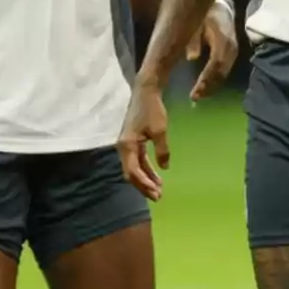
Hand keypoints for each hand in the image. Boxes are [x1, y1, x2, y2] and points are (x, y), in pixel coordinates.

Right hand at [116, 81, 168, 200]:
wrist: (145, 92)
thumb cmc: (152, 110)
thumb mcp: (160, 131)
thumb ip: (162, 150)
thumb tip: (164, 167)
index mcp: (127, 145)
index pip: (133, 171)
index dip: (144, 184)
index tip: (157, 193)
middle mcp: (123, 147)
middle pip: (131, 173)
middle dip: (144, 186)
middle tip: (158, 197)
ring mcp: (127, 145)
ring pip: (134, 168)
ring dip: (146, 179)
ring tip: (159, 190)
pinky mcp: (132, 142)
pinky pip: (138, 160)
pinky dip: (146, 169)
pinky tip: (156, 176)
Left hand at [186, 1, 238, 101]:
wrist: (220, 6)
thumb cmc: (204, 13)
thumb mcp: (195, 21)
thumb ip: (193, 38)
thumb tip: (191, 57)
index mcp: (222, 39)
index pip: (216, 63)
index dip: (205, 79)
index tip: (194, 91)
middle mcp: (231, 47)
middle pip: (221, 73)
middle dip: (209, 87)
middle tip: (195, 97)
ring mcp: (233, 52)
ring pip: (224, 74)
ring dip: (212, 86)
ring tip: (199, 95)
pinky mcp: (232, 55)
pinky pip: (224, 71)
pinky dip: (215, 81)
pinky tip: (205, 87)